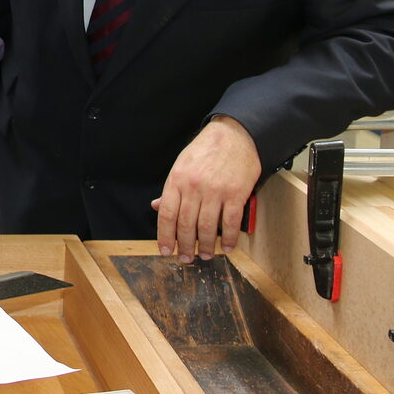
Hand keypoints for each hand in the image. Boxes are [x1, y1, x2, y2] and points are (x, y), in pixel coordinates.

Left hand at [153, 116, 259, 260]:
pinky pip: (230, 222)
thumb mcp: (181, 165)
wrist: (234, 135)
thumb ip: (171, 189)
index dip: (165, 236)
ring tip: (205, 255)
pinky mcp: (236, 194)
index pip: (166, 215)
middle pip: (186, 225)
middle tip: (186, 258)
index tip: (165, 250)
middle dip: (184, 246)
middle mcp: (194, 188)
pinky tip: (227, 247)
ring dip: (206, 246)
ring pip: (207, 227)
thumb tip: (157, 207)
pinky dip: (228, 238)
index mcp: (176, 181)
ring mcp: (215, 192)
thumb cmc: (205, 151)